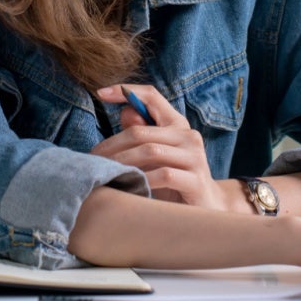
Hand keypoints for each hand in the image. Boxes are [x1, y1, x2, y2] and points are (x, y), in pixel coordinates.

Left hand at [89, 84, 233, 211]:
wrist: (207, 209)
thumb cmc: (175, 182)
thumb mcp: (155, 156)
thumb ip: (143, 133)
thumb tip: (125, 112)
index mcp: (177, 125)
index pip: (151, 96)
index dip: (126, 90)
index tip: (100, 93)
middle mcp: (188, 136)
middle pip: (141, 131)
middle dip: (112, 145)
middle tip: (92, 159)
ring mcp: (195, 157)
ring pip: (150, 151)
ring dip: (122, 162)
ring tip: (105, 173)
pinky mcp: (196, 180)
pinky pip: (164, 175)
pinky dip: (142, 179)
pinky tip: (129, 186)